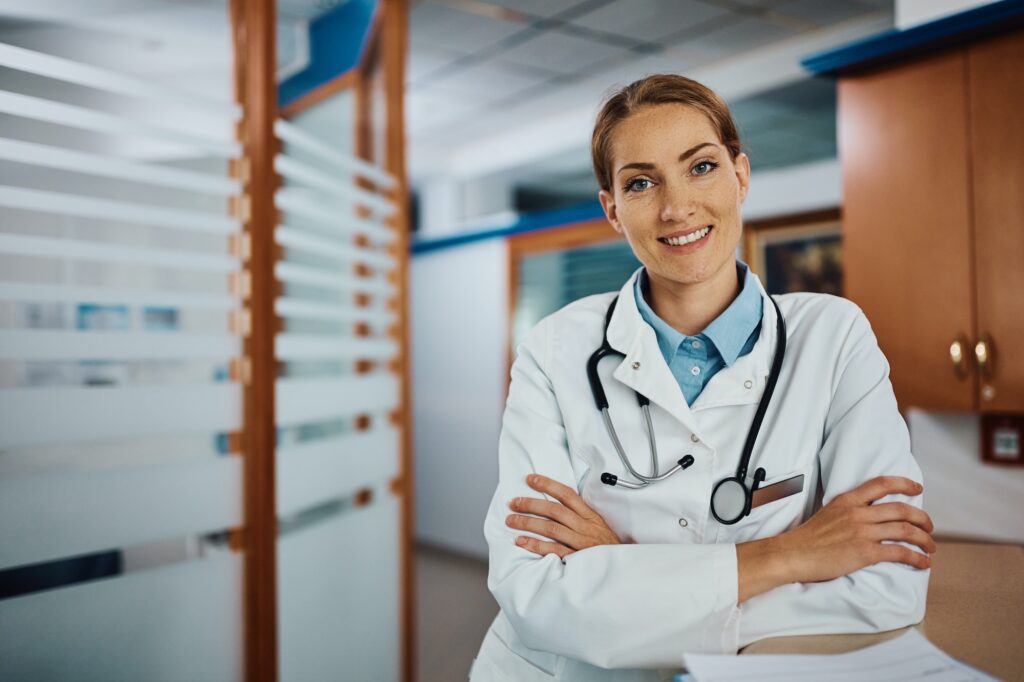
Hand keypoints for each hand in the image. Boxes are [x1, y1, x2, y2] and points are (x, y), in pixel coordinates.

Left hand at [505, 474, 620, 559]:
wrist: (622, 570)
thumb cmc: (606, 547)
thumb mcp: (598, 526)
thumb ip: (580, 515)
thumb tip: (557, 502)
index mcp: (590, 516)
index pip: (567, 494)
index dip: (548, 484)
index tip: (530, 479)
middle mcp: (585, 527)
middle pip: (554, 510)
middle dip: (531, 504)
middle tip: (513, 503)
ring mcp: (580, 543)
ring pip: (551, 528)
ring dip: (528, 523)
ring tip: (511, 521)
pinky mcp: (576, 560)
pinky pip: (552, 550)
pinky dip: (535, 545)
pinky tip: (521, 541)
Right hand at [774, 475, 934, 582]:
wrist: (793, 554)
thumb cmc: (807, 538)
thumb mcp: (828, 513)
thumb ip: (848, 510)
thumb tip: (867, 515)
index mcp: (847, 500)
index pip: (881, 484)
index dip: (904, 484)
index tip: (917, 488)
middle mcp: (857, 513)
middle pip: (901, 509)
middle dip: (922, 518)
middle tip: (929, 526)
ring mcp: (862, 532)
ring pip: (905, 530)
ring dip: (924, 540)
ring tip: (931, 547)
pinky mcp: (864, 552)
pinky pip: (899, 552)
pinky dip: (917, 558)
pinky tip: (923, 563)